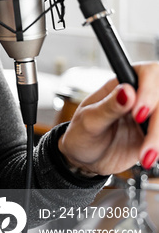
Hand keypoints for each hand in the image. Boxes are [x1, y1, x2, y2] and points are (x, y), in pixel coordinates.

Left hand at [58, 62, 158, 176]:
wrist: (84, 160)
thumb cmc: (81, 134)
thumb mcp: (89, 121)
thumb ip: (109, 107)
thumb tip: (126, 91)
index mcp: (121, 84)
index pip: (147, 73)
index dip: (149, 90)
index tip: (138, 113)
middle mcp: (139, 96)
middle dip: (157, 121)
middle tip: (146, 140)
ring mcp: (149, 116)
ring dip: (158, 138)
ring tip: (145, 156)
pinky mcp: (154, 134)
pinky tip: (147, 157)